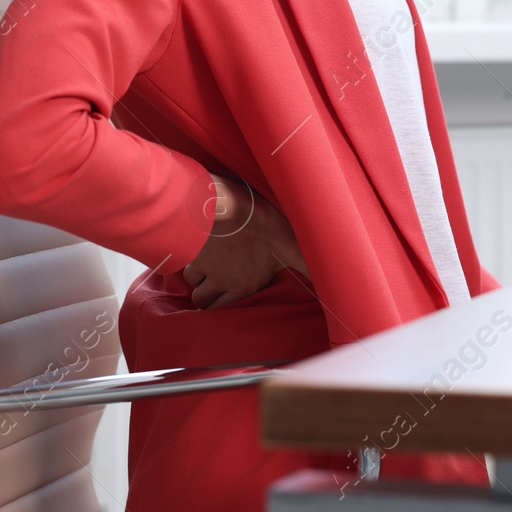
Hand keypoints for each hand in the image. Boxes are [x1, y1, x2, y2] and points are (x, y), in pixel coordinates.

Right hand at [181, 174, 307, 309]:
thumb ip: (306, 263)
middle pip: (205, 301)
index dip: (225, 301)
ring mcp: (205, 269)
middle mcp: (224, 282)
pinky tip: (193, 252)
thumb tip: (328, 284)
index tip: (227, 293)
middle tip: (213, 282)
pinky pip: (182, 268)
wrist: (225, 203)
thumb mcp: (291, 244)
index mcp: (248, 283)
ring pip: (194, 285)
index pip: (228, 308)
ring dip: (197, 278)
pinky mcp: (189, 255)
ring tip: (204, 265)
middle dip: (207, 294)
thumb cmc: (262, 221)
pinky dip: (186, 261)